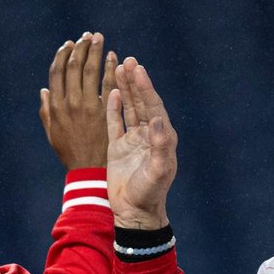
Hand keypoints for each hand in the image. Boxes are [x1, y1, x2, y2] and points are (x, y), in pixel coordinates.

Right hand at [40, 32, 115, 169]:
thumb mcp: (53, 134)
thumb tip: (43, 90)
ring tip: (98, 38)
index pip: (57, 72)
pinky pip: (108, 84)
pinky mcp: (105, 112)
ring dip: (94, 51)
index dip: (62, 55)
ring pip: (90, 71)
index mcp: (55, 106)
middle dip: (80, 48)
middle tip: (87, 36)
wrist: (89, 172)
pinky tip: (113, 56)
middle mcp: (70, 103)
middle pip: (73, 66)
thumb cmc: (71, 154)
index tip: (68, 44)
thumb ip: (46, 111)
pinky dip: (110, 68)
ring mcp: (88, 106)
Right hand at [106, 57, 177, 229]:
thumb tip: (158, 120)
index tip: (139, 70)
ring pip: (129, 109)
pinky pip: (115, 123)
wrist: (134, 212)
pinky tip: (111, 91)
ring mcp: (133, 141)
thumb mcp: (158, 171)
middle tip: (129, 60)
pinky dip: (113, 107)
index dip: (146, 88)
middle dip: (136, 82)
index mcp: (162, 138)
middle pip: (142, 103)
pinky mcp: (118, 148)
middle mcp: (149, 136)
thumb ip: (160, 145)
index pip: (154, 107)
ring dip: (125, 89)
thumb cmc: (150, 194)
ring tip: (119, 67)